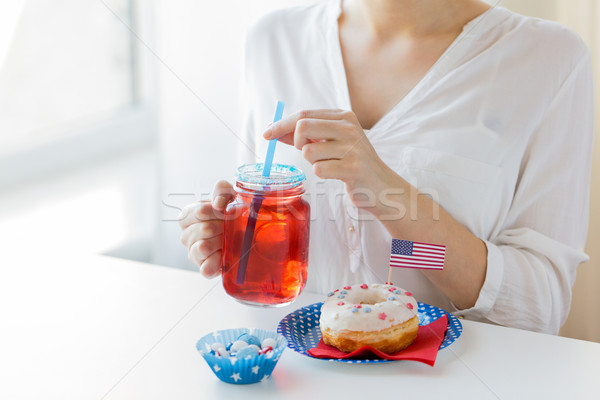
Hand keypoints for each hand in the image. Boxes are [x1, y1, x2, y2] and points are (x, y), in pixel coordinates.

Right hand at [179, 180, 234, 276]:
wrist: (245, 232)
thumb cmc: (232, 212)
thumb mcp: (229, 194)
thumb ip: (221, 190)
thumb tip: (218, 203)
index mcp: (188, 216)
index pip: (197, 212)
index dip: (214, 212)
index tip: (225, 212)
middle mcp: (186, 235)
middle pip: (203, 229)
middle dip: (222, 226)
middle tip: (230, 226)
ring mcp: (194, 253)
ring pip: (203, 247)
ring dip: (220, 242)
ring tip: (228, 238)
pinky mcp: (204, 268)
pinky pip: (206, 268)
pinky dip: (217, 262)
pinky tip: (224, 255)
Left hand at [263, 109, 397, 212]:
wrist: (381, 185)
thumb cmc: (352, 162)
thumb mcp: (332, 142)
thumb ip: (308, 135)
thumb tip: (275, 132)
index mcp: (344, 116)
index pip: (304, 114)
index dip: (281, 124)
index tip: (267, 134)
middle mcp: (349, 128)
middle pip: (303, 126)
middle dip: (297, 142)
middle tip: (308, 152)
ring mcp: (352, 148)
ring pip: (308, 151)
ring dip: (312, 162)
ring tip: (329, 164)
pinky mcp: (353, 168)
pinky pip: (319, 170)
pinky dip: (322, 173)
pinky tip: (336, 174)